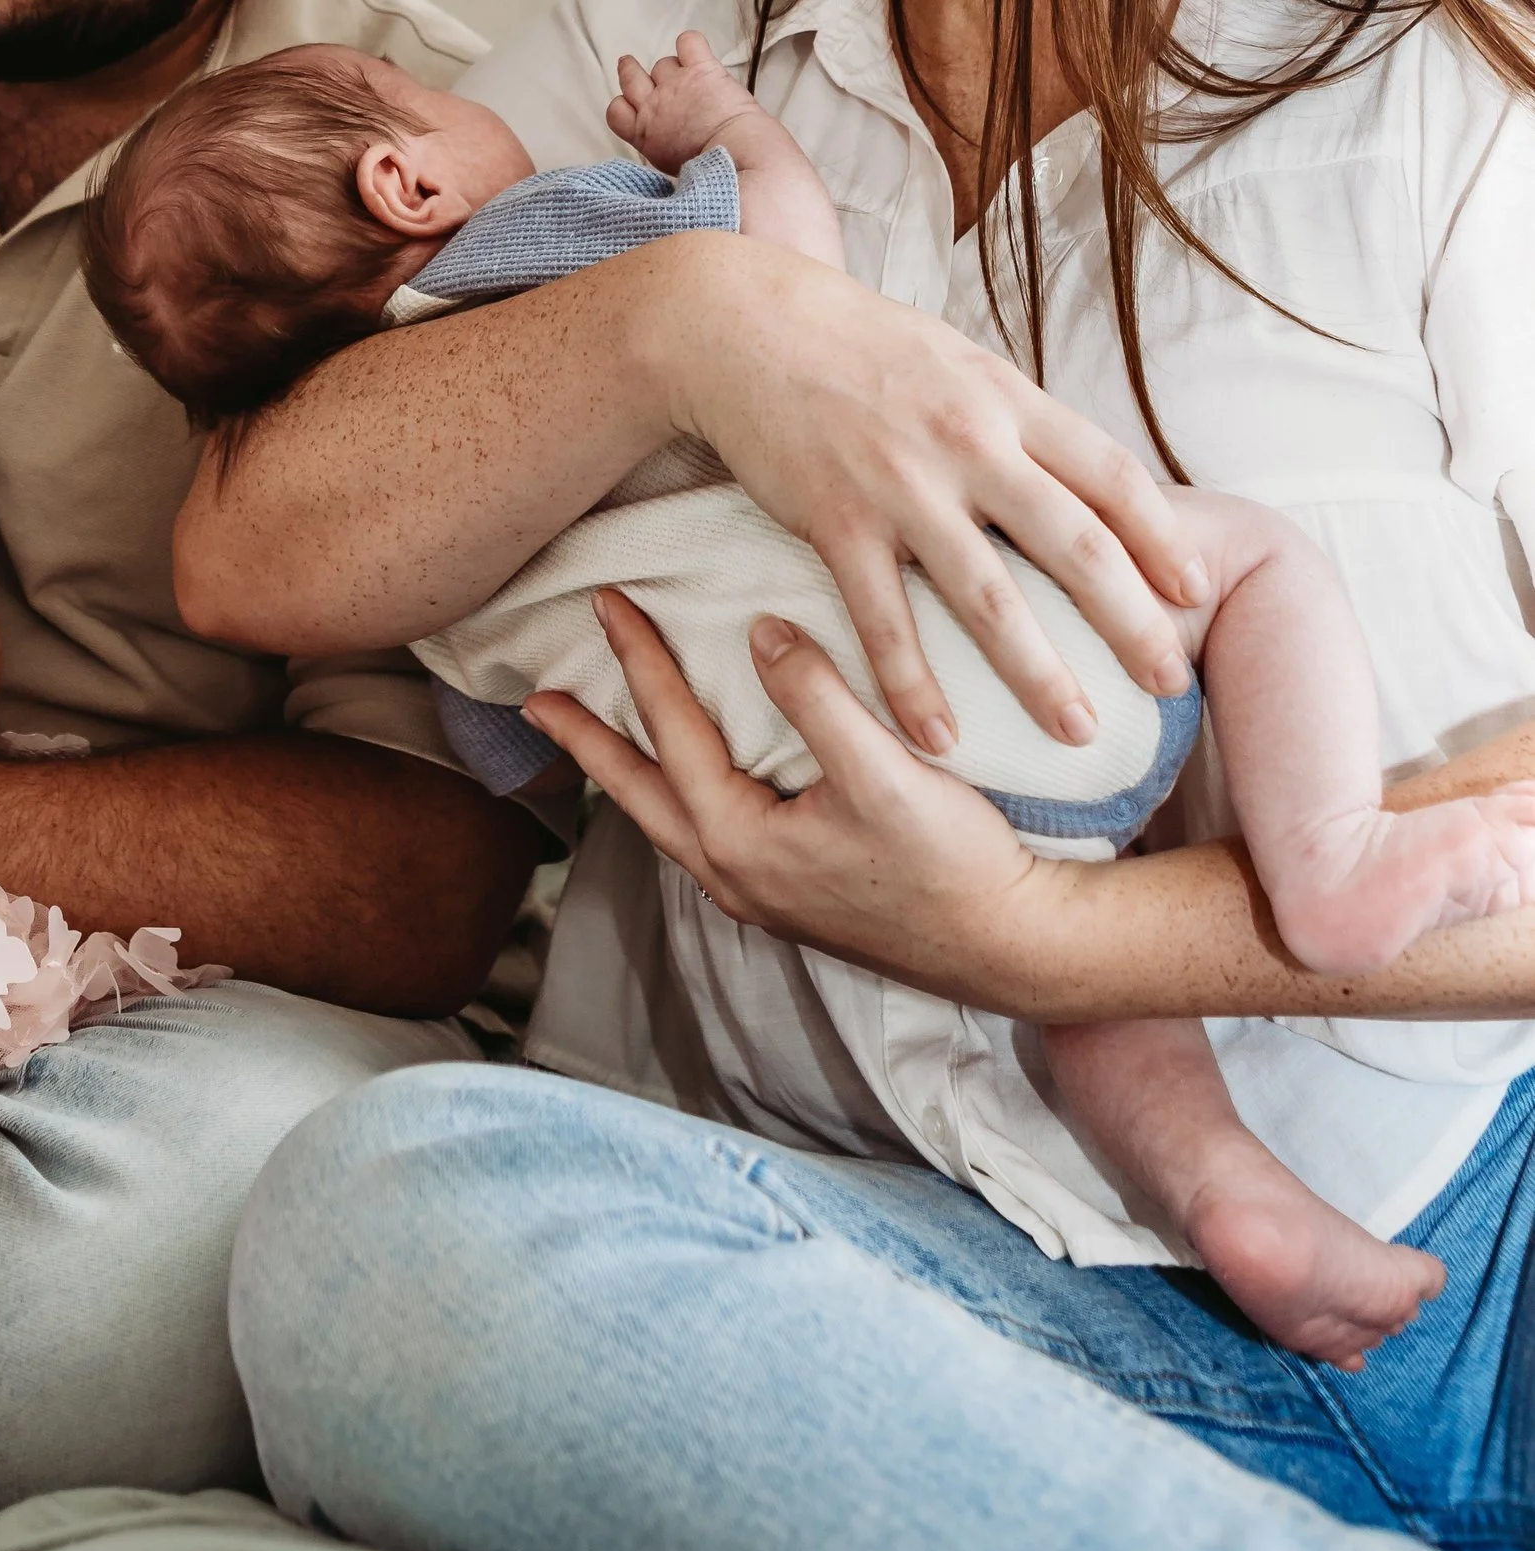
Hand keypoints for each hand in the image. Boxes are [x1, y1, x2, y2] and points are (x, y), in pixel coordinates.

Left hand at [524, 590, 1077, 1000]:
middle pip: (638, 792)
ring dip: (630, 770)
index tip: (607, 602)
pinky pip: (708, 831)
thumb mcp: (884, 770)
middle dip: (587, 742)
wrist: (1015, 949)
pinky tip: (697, 778)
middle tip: (535, 702)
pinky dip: (681, 792)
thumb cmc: (952, 866)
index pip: (669, 731)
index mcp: (738, 841)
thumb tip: (760, 633)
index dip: (638, 660)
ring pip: (670, 817)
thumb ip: (817, 697)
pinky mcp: (794, 897)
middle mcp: (734, 875)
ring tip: (598, 735)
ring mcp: (762, 894)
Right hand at [609, 31, 751, 173]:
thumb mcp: (671, 170)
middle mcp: (653, 105)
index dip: (624, 104)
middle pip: (629, 77)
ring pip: (662, 63)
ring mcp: (676, 84)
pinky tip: (698, 54)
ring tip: (689, 77)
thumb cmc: (713, 174)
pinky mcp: (701, 69)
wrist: (739, 160)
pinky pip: (688, 41)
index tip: (635, 106)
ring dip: (673, 69)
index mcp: (644, 134)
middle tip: (643, 74)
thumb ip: (662, 151)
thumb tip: (671, 150)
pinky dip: (691, 44)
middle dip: (633, 73)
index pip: (615, 110)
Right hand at [641, 232, 1199, 749]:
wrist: (739, 324)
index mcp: (1005, 400)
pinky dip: (913, 684)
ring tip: (1077, 731)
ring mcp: (902, 485)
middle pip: (1074, 544)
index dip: (1163, 538)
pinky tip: (941, 738)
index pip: (1110, 475)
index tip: (1197, 593)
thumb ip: (1014, 419)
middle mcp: (968, 443)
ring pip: (989, 596)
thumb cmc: (852, 343)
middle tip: (1169, 684)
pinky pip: (884, 618)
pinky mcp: (836, 519)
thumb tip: (1076, 477)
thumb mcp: (955, 361)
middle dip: (1131, 621)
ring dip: (1038, 672)